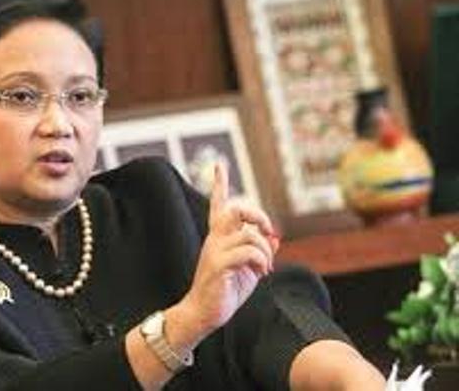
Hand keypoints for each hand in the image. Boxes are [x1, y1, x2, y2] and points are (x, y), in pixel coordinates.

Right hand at [180, 162, 278, 336]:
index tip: (219, 165)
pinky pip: (247, 252)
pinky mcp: (218, 265)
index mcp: (219, 238)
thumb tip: (276, 239)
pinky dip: (261, 260)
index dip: (219, 184)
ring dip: (265, 249)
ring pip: (248, 233)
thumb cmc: (224, 291)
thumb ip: (260, 252)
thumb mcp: (248, 270)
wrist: (204, 314)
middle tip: (269, 232)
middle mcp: (214, 239)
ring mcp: (214, 251)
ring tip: (266, 266)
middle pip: (235, 210)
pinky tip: (261, 272)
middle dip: (258, 215)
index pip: (218, 205)